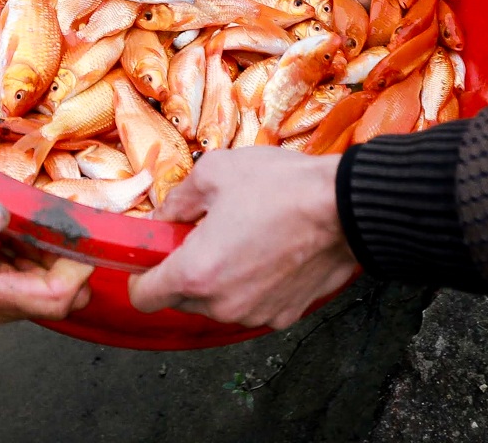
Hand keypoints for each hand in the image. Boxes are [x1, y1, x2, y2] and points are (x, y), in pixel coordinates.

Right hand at [0, 175, 92, 329]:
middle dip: (74, 252)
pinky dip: (35, 241)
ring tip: (53, 201)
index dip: (78, 264)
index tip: (80, 220)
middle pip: (56, 293)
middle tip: (72, 204)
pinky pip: (23, 267)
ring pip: (43, 280)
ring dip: (55, 245)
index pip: (53, 298)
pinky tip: (26, 207)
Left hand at [127, 148, 355, 328]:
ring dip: (220, 280)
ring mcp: (255, 314)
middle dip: (184, 272)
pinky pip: (252, 304)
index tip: (155, 254)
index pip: (145, 297)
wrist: (345, 207)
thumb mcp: (214, 173)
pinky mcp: (283, 316)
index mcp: (196, 273)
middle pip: (181, 300)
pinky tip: (267, 253)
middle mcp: (222, 305)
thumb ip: (178, 198)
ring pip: (218, 304)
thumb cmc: (280, 187)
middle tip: (203, 234)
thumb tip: (165, 214)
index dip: (142, 275)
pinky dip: (252, 285)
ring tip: (242, 239)